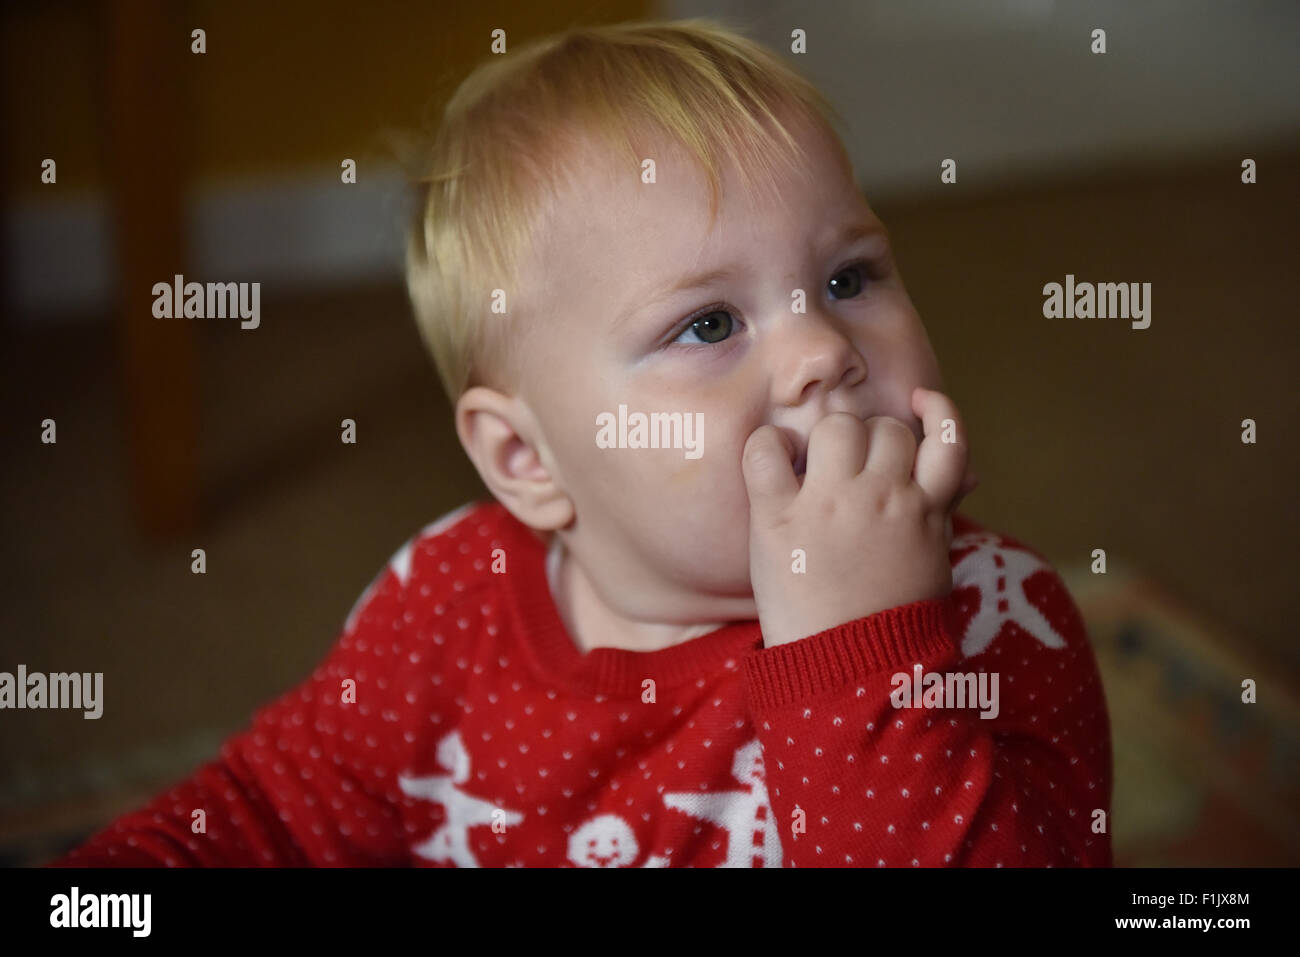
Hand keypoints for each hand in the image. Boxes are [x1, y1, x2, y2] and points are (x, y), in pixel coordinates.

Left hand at [742, 387, 975, 647]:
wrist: (852, 673)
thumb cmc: (893, 625)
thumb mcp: (935, 565)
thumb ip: (942, 515)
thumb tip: (966, 478)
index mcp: (926, 512)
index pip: (947, 439)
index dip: (937, 411)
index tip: (918, 403)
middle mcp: (885, 498)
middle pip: (885, 428)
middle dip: (869, 438)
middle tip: (850, 468)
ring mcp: (831, 503)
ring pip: (837, 427)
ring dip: (826, 439)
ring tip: (814, 467)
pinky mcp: (779, 516)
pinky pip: (768, 451)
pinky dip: (768, 445)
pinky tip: (774, 461)